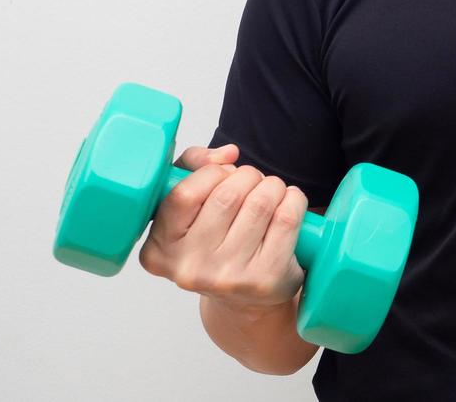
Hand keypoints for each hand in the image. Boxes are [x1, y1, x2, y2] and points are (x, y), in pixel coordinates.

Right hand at [138, 143, 308, 308]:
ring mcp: (228, 277)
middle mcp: (191, 268)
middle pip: (228, 194)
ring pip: (261, 202)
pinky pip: (287, 218)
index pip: (184, 194)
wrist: (245, 300)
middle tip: (252, 182)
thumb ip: (195, 165)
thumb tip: (227, 154)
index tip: (223, 174)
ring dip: (272, 186)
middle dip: (247, 176)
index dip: (211, 173)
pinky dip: (294, 200)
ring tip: (271, 192)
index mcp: (161, 250)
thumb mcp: (192, 204)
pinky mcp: (265, 279)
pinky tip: (288, 204)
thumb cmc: (216, 242)